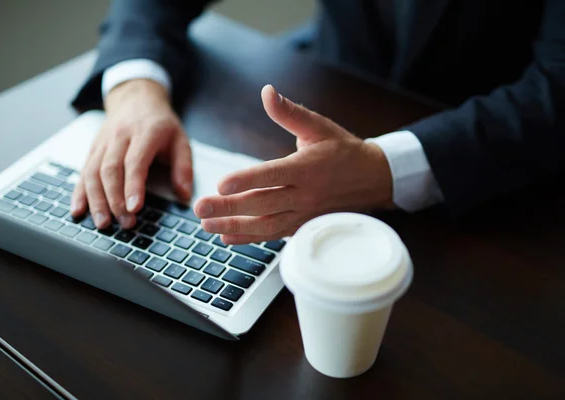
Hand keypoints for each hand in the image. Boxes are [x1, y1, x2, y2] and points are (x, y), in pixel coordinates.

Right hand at [71, 79, 192, 228]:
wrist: (136, 98)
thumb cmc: (160, 123)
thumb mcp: (180, 140)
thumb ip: (183, 168)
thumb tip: (184, 195)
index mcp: (145, 133)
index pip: (135, 162)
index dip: (133, 186)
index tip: (134, 208)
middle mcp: (120, 136)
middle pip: (110, 169)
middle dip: (115, 199)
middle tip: (125, 222)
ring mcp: (103, 142)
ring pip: (93, 172)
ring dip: (96, 200)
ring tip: (103, 222)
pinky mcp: (93, 149)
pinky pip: (83, 171)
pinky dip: (79, 193)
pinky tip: (79, 210)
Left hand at [193, 84, 393, 243]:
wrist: (373, 180)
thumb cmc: (343, 151)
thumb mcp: (319, 127)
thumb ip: (290, 112)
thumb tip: (267, 92)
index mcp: (307, 168)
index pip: (273, 175)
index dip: (246, 180)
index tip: (221, 184)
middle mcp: (305, 195)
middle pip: (263, 204)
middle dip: (229, 208)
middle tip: (200, 208)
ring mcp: (304, 215)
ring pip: (266, 226)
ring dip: (234, 227)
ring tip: (207, 225)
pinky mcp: (303, 226)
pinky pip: (274, 236)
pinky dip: (250, 238)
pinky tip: (227, 238)